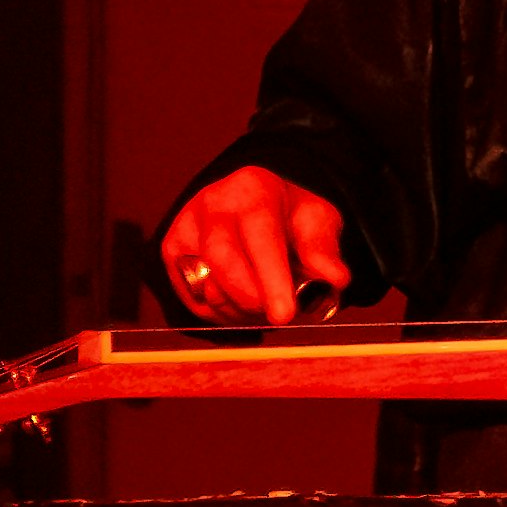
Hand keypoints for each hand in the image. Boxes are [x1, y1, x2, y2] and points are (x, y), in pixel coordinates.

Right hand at [161, 168, 349, 322]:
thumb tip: (335, 279)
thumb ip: (324, 250)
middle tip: (279, 316)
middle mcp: (212, 204)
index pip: (260, 236)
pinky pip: (193, 300)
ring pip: (207, 287)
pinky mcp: (172, 254)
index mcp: (252, 189)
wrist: (255, 206)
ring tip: (266, 303)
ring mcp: (186, 228)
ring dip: (242, 311)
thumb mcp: (317, 222)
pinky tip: (243, 303)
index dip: (272, 279)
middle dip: (253, 299)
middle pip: (222, 262)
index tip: (285, 314)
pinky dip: (224, 314)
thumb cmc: (289, 216)